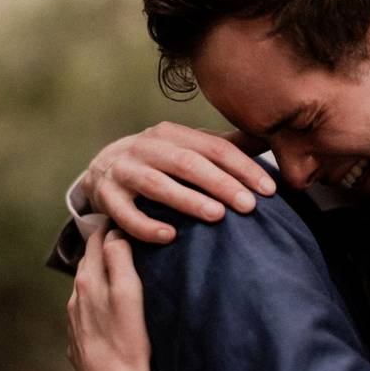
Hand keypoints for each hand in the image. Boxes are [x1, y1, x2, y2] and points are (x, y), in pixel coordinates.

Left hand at [67, 224, 150, 370]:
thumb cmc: (128, 342)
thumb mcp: (129, 294)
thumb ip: (120, 259)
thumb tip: (114, 233)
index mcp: (87, 281)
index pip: (96, 240)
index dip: (110, 224)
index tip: (124, 213)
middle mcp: (75, 298)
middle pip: (88, 261)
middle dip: (103, 245)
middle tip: (124, 232)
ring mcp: (74, 321)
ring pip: (85, 286)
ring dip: (99, 272)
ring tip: (118, 265)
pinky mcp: (79, 341)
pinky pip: (86, 309)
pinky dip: (97, 297)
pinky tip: (109, 303)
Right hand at [81, 123, 274, 242]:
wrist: (101, 168)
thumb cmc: (158, 160)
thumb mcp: (186, 147)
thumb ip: (223, 146)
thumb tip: (268, 140)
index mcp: (172, 133)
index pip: (213, 148)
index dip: (242, 167)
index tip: (268, 190)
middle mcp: (147, 147)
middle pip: (188, 163)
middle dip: (221, 183)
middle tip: (249, 205)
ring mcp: (123, 170)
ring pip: (157, 185)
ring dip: (188, 200)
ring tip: (217, 216)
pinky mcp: (106, 196)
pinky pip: (125, 214)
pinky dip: (146, 226)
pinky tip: (170, 237)